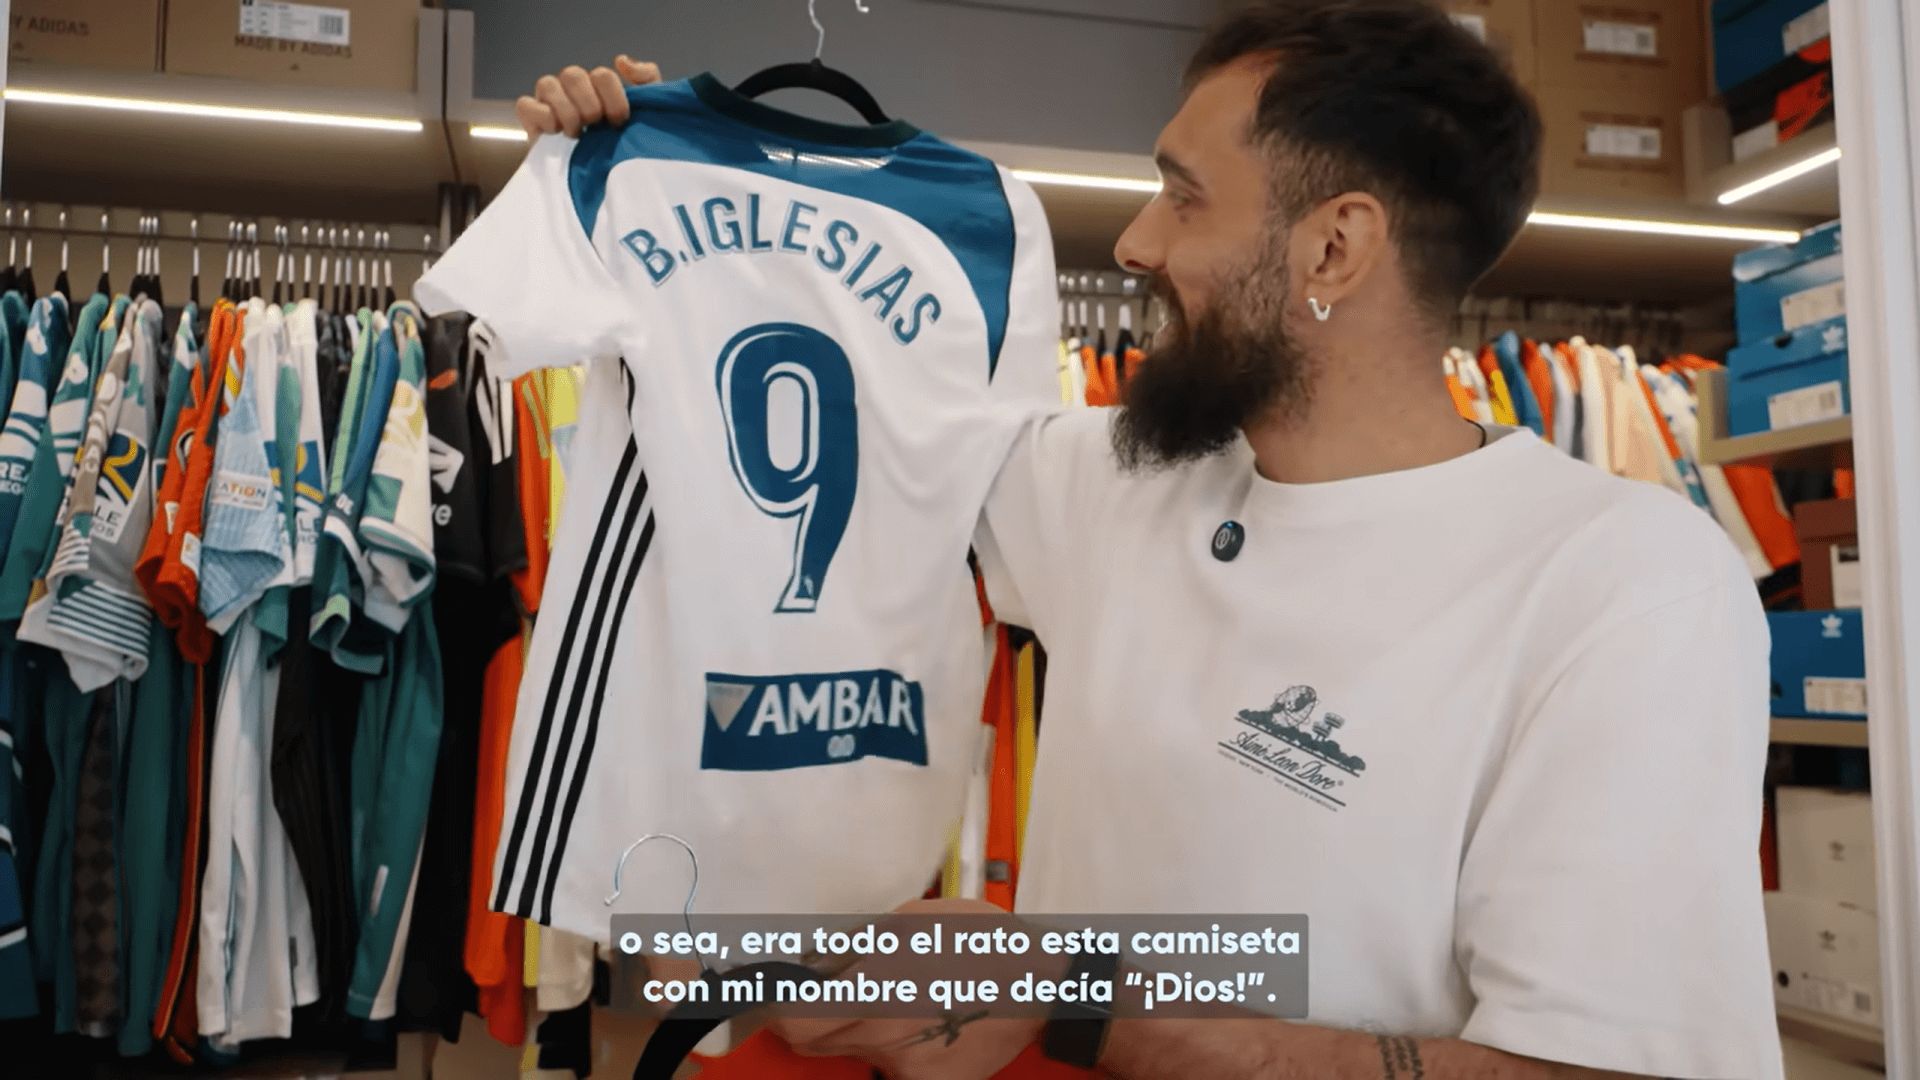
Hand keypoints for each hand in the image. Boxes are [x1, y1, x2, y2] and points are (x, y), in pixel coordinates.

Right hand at [515, 55, 662, 137]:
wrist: (604, 186)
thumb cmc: (627, 148)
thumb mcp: (648, 116)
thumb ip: (647, 82)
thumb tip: (621, 61)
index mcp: (599, 87)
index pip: (602, 75)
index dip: (613, 97)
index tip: (620, 122)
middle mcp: (573, 90)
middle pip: (572, 74)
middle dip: (589, 104)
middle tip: (597, 126)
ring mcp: (550, 103)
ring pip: (547, 83)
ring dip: (566, 110)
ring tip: (577, 133)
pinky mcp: (532, 122)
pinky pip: (525, 105)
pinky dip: (541, 116)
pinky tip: (556, 132)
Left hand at [769, 899, 1051, 1079]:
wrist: (1043, 990)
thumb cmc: (983, 943)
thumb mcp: (914, 920)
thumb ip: (859, 943)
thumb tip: (818, 960)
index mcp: (875, 991)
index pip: (795, 1020)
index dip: (773, 1008)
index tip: (770, 993)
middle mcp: (882, 1038)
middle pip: (814, 1043)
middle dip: (805, 1019)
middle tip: (816, 992)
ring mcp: (905, 1067)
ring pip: (850, 1053)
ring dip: (849, 1030)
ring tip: (887, 997)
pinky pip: (888, 1067)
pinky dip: (889, 1046)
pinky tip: (919, 1019)